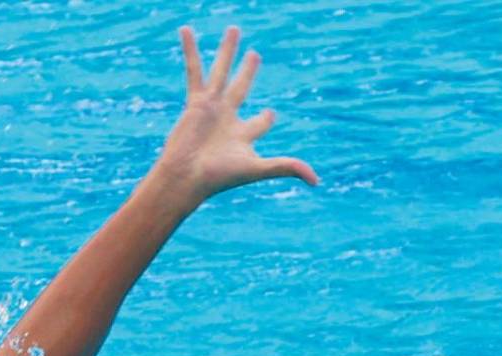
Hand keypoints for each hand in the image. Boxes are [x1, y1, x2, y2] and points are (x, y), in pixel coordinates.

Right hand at [155, 26, 317, 205]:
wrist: (186, 175)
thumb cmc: (220, 176)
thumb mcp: (257, 169)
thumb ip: (286, 167)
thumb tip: (316, 181)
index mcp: (242, 135)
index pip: (259, 122)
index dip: (266, 118)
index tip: (269, 114)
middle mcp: (227, 119)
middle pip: (241, 89)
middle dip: (248, 73)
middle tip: (255, 56)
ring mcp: (211, 108)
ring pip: (221, 71)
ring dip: (228, 51)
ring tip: (234, 29)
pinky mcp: (195, 101)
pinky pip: (194, 69)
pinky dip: (190, 50)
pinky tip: (186, 30)